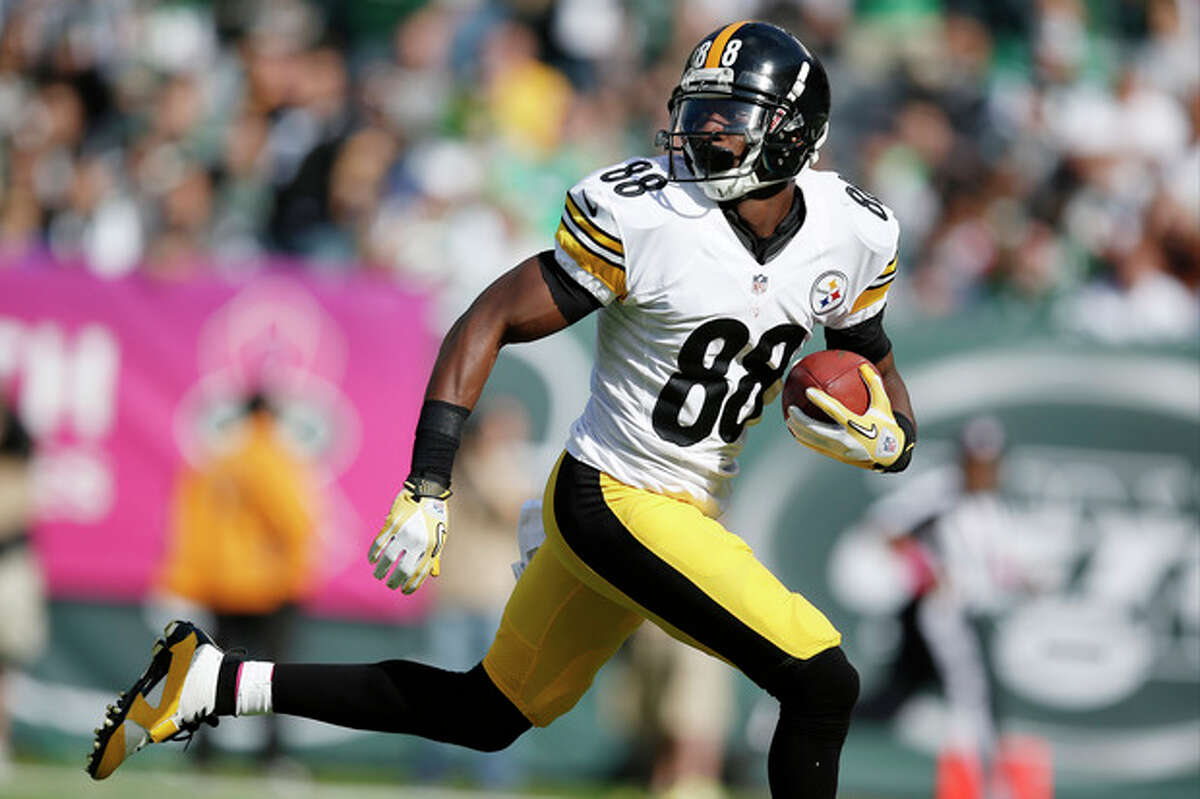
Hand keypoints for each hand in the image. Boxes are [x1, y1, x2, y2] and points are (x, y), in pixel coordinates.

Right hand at [367, 479, 449, 593]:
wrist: (428, 489)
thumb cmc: (435, 514)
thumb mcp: (440, 536)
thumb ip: (434, 555)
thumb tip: (432, 575)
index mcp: (432, 546)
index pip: (419, 572)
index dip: (411, 585)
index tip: (404, 591)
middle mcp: (419, 541)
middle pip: (404, 569)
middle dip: (395, 580)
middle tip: (390, 585)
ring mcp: (405, 532)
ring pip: (389, 558)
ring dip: (381, 570)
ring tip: (378, 575)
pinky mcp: (393, 522)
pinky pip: (380, 543)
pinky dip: (374, 554)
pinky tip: (372, 560)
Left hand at [786, 364, 910, 470]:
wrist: (891, 456)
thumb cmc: (887, 427)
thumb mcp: (883, 406)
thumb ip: (874, 385)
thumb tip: (864, 366)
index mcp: (856, 425)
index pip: (834, 411)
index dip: (820, 400)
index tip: (808, 390)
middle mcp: (845, 439)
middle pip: (816, 430)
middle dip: (800, 420)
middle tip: (791, 408)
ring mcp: (839, 450)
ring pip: (812, 441)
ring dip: (798, 430)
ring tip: (789, 419)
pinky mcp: (836, 456)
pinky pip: (816, 447)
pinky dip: (805, 439)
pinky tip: (797, 431)